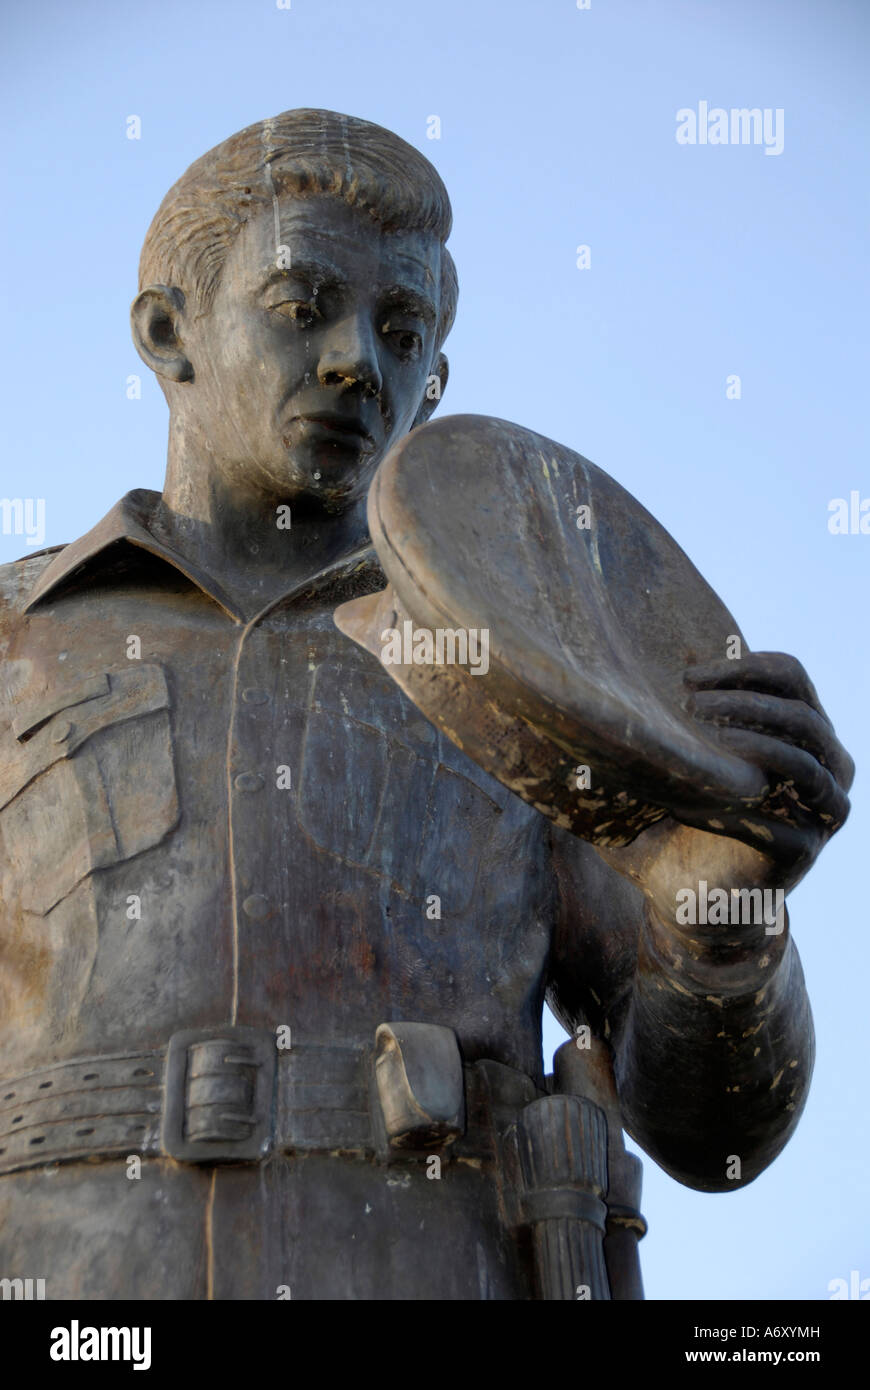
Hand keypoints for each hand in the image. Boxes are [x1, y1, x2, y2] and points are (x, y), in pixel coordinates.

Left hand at [599, 652, 853, 912]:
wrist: (688, 900)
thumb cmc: (675, 820)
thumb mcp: (669, 760)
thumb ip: (659, 718)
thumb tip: (605, 672)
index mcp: (796, 732)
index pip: (790, 676)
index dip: (744, 666)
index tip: (688, 675)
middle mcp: (824, 764)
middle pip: (802, 708)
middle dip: (745, 697)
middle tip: (690, 703)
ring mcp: (821, 808)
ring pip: (806, 753)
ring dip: (755, 734)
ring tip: (702, 728)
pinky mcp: (805, 847)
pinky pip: (790, 807)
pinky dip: (748, 790)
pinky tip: (699, 790)